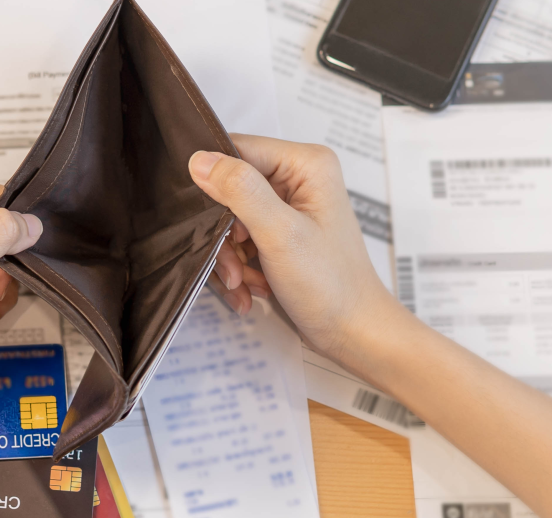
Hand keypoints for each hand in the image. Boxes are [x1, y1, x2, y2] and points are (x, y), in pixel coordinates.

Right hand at [188, 134, 399, 359]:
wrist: (351, 332)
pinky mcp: (279, 234)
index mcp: (306, 164)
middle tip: (232, 268)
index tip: (213, 225)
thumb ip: (240, 191)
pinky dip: (239, 269)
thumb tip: (199, 160)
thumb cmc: (330, 286)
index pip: (237, 150)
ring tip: (244, 285)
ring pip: (230, 220)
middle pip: (230, 189)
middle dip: (224, 235)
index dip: (216, 186)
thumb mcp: (280, 234)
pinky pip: (240, 242)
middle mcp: (297, 179)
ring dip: (229, 258)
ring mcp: (287, 208)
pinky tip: (250, 290)